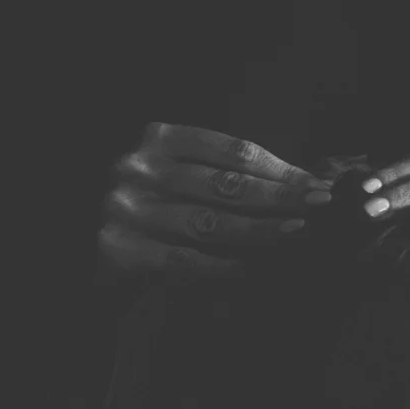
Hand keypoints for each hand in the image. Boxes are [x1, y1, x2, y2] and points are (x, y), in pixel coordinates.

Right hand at [97, 122, 332, 279]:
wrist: (91, 248)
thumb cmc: (151, 211)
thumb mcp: (180, 177)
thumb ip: (226, 176)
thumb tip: (298, 186)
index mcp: (161, 139)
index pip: (233, 152)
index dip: (279, 170)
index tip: (316, 186)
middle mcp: (141, 169)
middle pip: (225, 185)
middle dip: (278, 198)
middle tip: (318, 208)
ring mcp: (129, 210)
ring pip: (209, 223)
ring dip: (259, 231)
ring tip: (297, 235)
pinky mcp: (121, 250)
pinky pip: (186, 261)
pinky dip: (225, 267)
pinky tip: (256, 270)